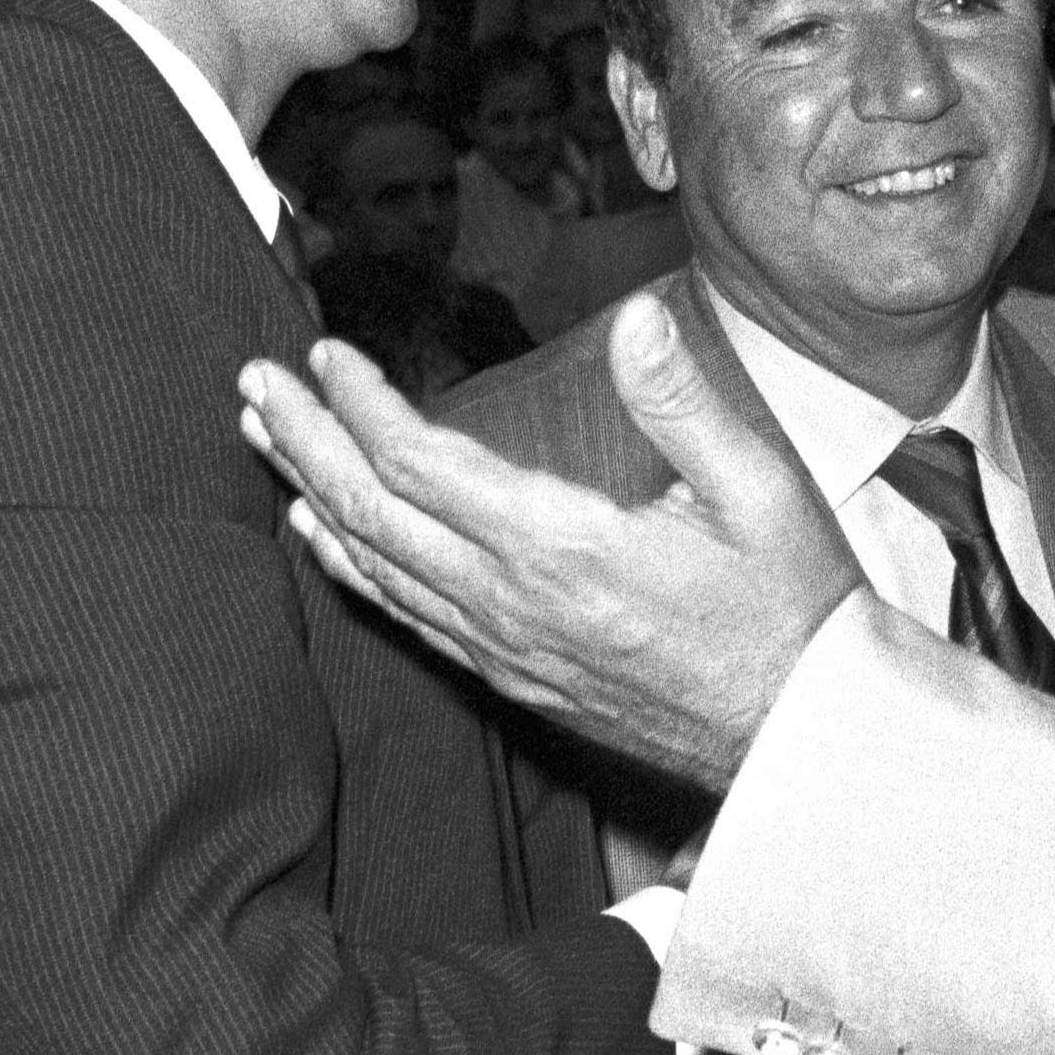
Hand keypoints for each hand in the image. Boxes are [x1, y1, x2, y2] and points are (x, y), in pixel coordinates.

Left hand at [239, 293, 863, 792]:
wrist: (798, 737)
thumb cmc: (790, 610)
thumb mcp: (761, 491)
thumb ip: (685, 402)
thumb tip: (636, 317)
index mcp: (564, 548)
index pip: (422, 463)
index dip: (361, 404)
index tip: (326, 352)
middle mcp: (513, 602)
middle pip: (370, 511)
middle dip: (304, 439)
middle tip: (256, 380)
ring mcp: (504, 646)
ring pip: (373, 564)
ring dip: (310, 491)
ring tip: (266, 434)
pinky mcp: (511, 675)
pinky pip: (405, 615)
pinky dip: (350, 566)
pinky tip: (321, 534)